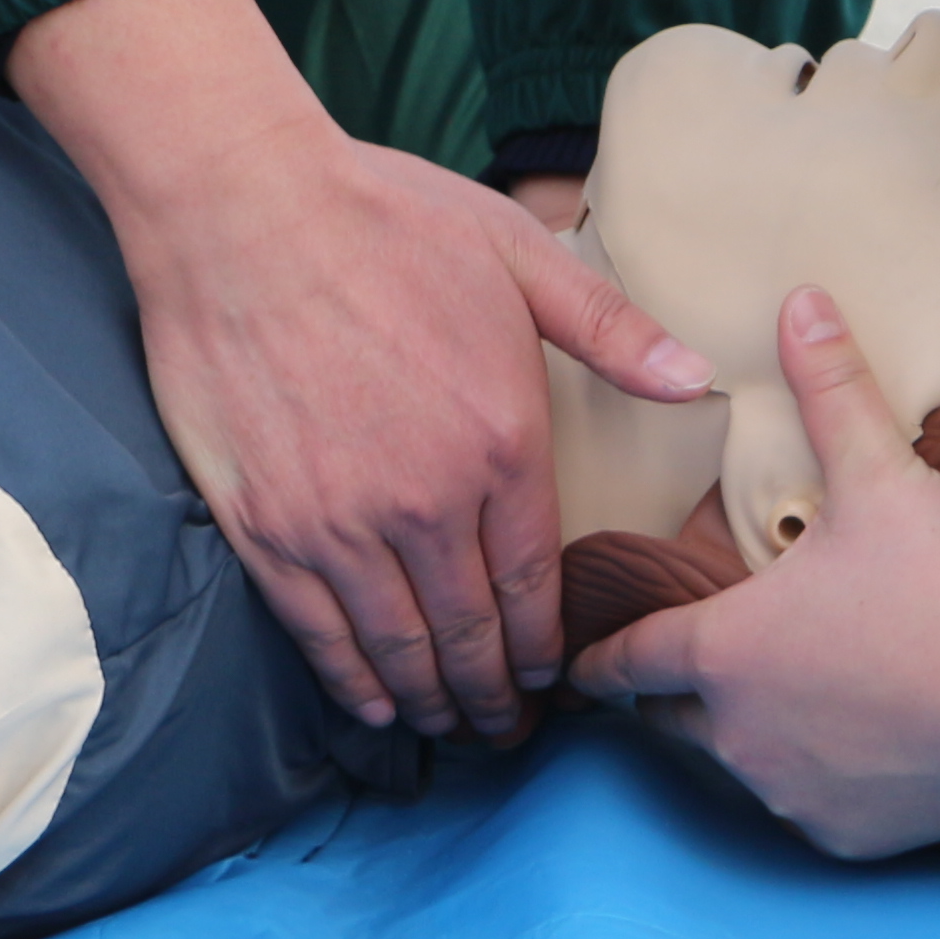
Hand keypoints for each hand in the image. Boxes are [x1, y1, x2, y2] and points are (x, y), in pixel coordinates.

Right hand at [14, 0, 707, 740]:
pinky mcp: (266, 528)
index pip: (537, 584)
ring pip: (400, 649)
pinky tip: (374, 700)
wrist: (242, 208)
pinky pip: (319, 633)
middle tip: (507, 730)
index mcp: (502, 443)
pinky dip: (352, 680)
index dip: (548, 647)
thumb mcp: (518, 254)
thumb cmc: (386, 219)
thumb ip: (611, 330)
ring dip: (432, 701)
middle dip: (496, 696)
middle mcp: (427, 503)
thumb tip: (698, 380)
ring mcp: (341, 524)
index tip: (554, 679)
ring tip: (451, 725)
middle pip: (472, 637)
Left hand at [571, 289, 939, 855]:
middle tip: (680, 676)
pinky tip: (859, 748)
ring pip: (744, 766)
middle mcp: (738, 734)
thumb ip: (832, 389)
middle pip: (675, 723)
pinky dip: (821, 780)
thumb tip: (801, 300)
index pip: (629, 658)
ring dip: (753, 736)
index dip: (598, 659)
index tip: (572, 670)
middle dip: (672, 700)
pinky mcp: (848, 839)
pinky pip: (811, 807)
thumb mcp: (882, 475)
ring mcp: (791, 793)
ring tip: (788, 701)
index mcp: (725, 650)